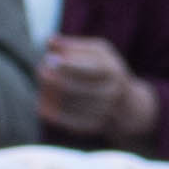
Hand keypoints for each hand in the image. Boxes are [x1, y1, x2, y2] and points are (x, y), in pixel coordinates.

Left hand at [36, 33, 160, 145]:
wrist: (127, 106)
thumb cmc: (107, 71)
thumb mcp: (98, 52)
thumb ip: (73, 46)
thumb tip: (50, 41)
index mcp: (112, 71)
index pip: (87, 68)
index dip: (66, 65)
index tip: (49, 59)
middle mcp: (110, 93)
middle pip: (74, 88)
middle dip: (53, 79)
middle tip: (40, 70)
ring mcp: (103, 112)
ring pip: (69, 104)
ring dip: (50, 94)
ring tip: (42, 86)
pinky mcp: (93, 126)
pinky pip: (67, 121)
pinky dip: (52, 113)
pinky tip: (41, 105)